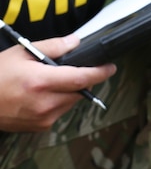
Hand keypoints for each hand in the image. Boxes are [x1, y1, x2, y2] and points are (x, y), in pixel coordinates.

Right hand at [0, 35, 115, 132]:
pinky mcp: (39, 127)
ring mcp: (42, 117)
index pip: (82, 78)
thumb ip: (52, 47)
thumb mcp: (21, 53)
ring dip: (69, 92)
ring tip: (48, 83)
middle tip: (69, 71)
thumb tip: (76, 42)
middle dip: (81, 80)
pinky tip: (41, 96)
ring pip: (71, 102)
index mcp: (41, 82)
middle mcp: (44, 102)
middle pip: (79, 91)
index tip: (110, 67)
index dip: (100, 72)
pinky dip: (58, 102)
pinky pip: (60, 112)